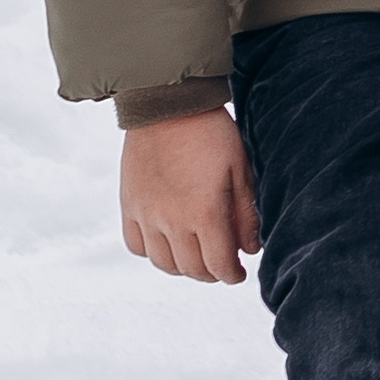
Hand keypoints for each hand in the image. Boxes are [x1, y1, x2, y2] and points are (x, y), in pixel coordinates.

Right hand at [121, 110, 260, 282]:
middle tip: (221, 266)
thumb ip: (247, 213)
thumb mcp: (241, 168)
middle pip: (191, 269)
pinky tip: (167, 242)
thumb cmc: (211, 133)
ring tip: (196, 256)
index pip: (218, 265)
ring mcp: (146, 214)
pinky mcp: (129, 204)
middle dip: (211, 274)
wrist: (167, 104)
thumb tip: (250, 250)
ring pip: (163, 263)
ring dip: (182, 268)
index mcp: (204, 213)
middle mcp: (172, 220)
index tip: (238, 273)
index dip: (232, 275)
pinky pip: (136, 245)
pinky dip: (152, 252)